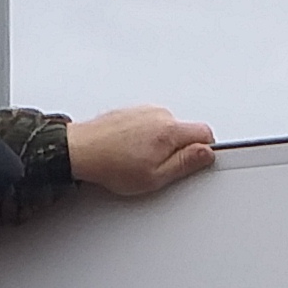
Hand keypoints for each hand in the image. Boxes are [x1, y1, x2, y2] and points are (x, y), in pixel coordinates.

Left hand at [67, 105, 217, 198]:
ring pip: (167, 128)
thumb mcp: (155, 176)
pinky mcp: (132, 112)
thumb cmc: (111, 164)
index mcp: (169, 130)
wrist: (80, 151)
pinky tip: (131, 152)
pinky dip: (146, 137)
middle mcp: (159, 114)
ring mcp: (144, 110)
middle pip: (186, 131)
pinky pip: (151, 124)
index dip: (205, 151)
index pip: (205, 133)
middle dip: (179, 149)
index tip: (195, 163)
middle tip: (159, 168)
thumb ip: (186, 163)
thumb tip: (207, 154)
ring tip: (139, 160)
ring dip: (161, 143)